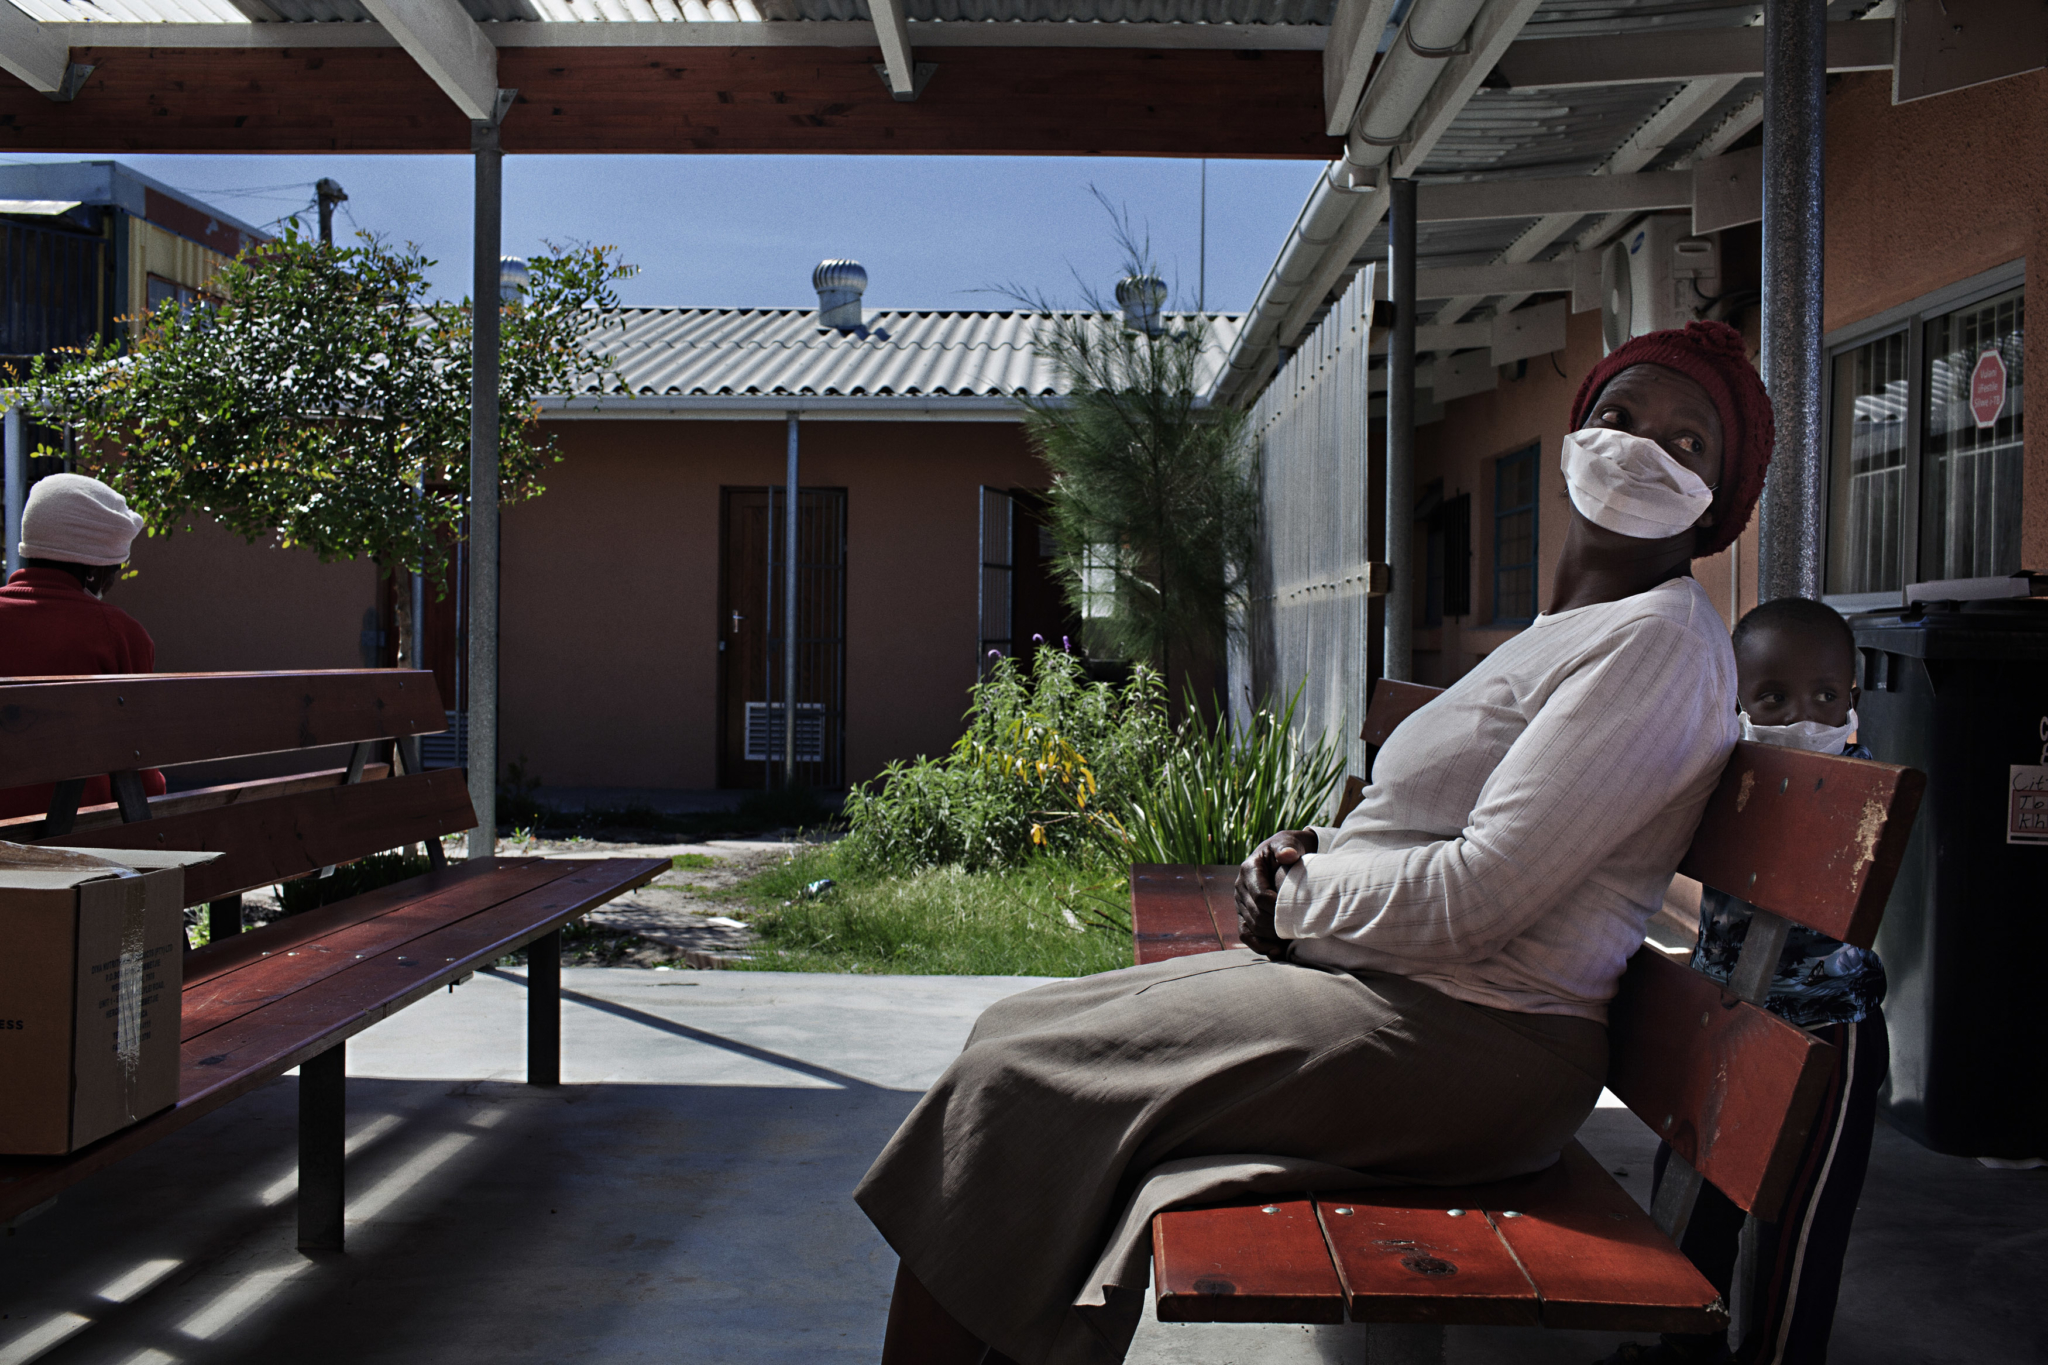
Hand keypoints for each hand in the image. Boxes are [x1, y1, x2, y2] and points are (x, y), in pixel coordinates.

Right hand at [1235, 829, 1316, 961]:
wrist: (1286, 854)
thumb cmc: (1290, 848)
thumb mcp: (1291, 842)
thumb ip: (1289, 847)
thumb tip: (1288, 856)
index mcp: (1249, 869)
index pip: (1260, 896)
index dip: (1277, 909)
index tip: (1296, 914)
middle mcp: (1240, 887)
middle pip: (1255, 914)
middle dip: (1276, 925)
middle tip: (1298, 931)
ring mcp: (1240, 902)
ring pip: (1251, 926)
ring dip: (1270, 936)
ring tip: (1290, 941)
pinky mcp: (1243, 913)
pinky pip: (1245, 934)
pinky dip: (1258, 945)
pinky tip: (1275, 952)